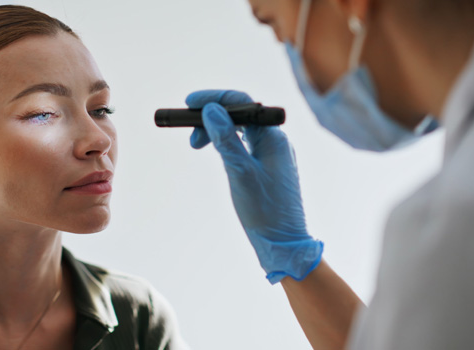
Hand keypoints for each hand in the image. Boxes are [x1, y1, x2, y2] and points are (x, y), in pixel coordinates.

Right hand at [188, 90, 322, 283]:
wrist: (284, 244)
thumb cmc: (265, 212)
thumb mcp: (240, 173)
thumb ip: (227, 140)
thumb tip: (211, 110)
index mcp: (273, 138)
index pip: (242, 103)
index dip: (214, 99)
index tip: (189, 103)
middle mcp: (276, 141)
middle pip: (241, 114)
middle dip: (212, 117)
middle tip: (189, 132)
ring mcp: (273, 154)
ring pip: (241, 129)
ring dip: (217, 131)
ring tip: (196, 145)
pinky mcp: (269, 167)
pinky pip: (245, 144)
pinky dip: (227, 144)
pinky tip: (215, 151)